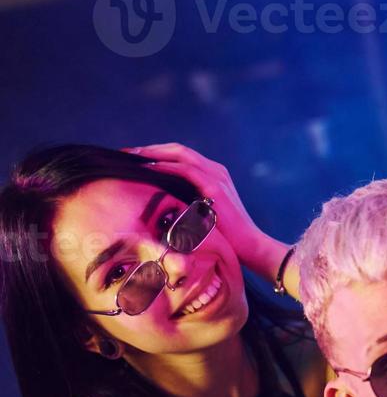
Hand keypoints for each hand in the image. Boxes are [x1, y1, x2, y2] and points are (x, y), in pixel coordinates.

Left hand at [125, 143, 282, 279]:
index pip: (181, 156)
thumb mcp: (202, 214)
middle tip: (126, 153)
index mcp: (214, 175)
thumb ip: (187, 202)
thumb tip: (159, 203)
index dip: (156, 153)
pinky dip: (166, 166)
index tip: (133, 158)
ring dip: (154, 153)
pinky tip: (149, 168)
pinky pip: (186, 170)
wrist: (250, 247)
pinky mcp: (215, 187)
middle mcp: (216, 170)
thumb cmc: (226, 237)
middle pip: (178, 150)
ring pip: (181, 153)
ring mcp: (217, 177)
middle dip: (150, 149)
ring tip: (132, 157)